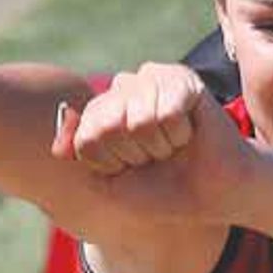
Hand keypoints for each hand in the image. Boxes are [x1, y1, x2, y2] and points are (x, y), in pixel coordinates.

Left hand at [53, 64, 252, 222]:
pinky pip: (165, 114)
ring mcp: (151, 78)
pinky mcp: (181, 79)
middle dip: (135, 155)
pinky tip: (190, 133)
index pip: (86, 139)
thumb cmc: (165, 191)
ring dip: (160, 146)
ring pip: (138, 121)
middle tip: (157, 157)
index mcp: (102, 111)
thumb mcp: (113, 184)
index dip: (112, 164)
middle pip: (107, 126)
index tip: (134, 168)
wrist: (214, 194)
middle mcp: (122, 88)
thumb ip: (83, 158)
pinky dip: (179, 135)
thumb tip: (57, 143)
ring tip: (174, 145)